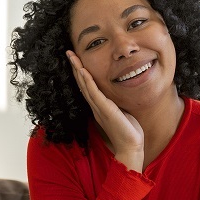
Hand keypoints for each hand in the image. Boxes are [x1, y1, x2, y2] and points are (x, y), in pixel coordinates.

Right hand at [67, 51, 143, 170]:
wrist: (130, 147)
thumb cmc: (128, 131)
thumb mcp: (121, 112)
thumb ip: (116, 104)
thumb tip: (118, 95)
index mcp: (99, 106)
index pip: (87, 86)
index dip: (81, 72)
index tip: (77, 59)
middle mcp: (96, 106)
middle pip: (82, 83)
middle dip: (75, 67)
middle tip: (69, 53)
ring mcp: (99, 108)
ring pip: (85, 85)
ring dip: (78, 70)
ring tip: (72, 57)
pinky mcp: (105, 110)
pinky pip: (94, 93)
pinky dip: (88, 81)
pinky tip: (83, 71)